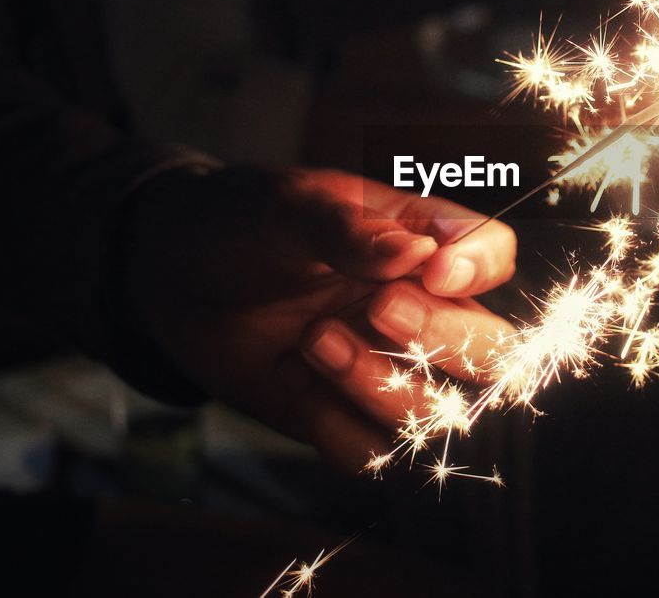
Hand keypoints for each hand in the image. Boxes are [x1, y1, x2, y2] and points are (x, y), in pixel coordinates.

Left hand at [114, 166, 517, 467]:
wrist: (165, 274)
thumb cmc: (239, 221)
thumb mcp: (288, 206)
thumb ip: (350, 227)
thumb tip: (418, 252)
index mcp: (418, 243)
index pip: (493, 254)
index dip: (481, 268)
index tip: (435, 270)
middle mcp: (417, 309)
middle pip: (493, 352)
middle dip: (447, 341)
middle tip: (380, 307)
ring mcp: (382, 367)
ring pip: (435, 413)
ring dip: (379, 384)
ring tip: (313, 339)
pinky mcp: (340, 416)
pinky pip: (372, 453)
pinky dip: (338, 430)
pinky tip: (296, 385)